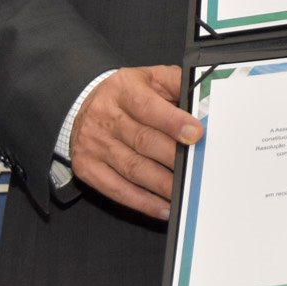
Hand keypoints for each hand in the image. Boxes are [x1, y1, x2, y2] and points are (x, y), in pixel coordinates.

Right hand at [68, 65, 201, 220]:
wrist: (82, 106)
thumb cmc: (127, 94)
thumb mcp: (150, 78)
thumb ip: (177, 85)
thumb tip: (205, 103)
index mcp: (122, 89)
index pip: (148, 107)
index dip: (173, 122)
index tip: (196, 134)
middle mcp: (104, 116)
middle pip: (143, 141)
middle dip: (173, 157)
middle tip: (197, 168)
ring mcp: (94, 144)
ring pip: (133, 168)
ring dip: (162, 184)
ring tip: (185, 191)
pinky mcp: (87, 168)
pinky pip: (117, 190)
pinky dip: (143, 202)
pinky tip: (163, 207)